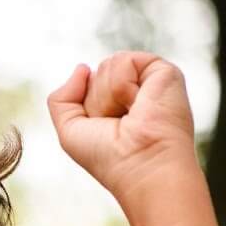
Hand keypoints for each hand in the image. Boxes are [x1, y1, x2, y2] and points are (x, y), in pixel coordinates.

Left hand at [46, 52, 200, 207]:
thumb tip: (82, 67)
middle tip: (118, 124)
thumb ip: (61, 98)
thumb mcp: (70, 130)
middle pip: (96, 72)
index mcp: (117, 103)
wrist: (142, 166)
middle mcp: (135, 90)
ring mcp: (150, 80)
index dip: (86, 107)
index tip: (105, 130)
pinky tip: (139, 104)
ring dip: (109, 96)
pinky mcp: (164, 72)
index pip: (87, 83)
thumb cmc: (108, 157)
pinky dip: (122, 85)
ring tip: (130, 116)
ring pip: (108, 64)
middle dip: (97, 101)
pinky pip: (124, 60)